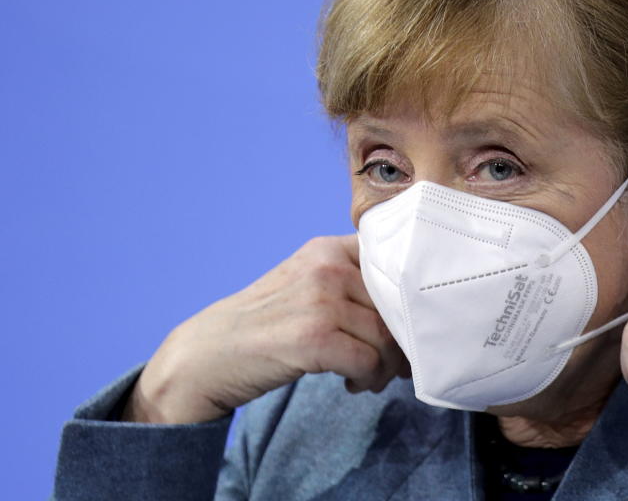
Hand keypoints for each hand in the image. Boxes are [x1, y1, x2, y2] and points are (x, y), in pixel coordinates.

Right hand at [122, 235, 408, 423]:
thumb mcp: (305, 284)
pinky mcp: (313, 339)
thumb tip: (412, 306)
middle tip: (393, 363)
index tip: (409, 323)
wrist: (209, 353)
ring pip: (387, 336)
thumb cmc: (266, 324)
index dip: (410, 297)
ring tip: (370, 377)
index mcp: (327, 249)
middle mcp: (326, 267)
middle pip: (396, 304)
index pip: (394, 262)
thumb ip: (350, 281)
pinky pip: (368, 362)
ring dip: (387, 365)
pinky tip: (353, 384)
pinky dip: (369, 379)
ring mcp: (319, 301)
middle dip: (402, 340)